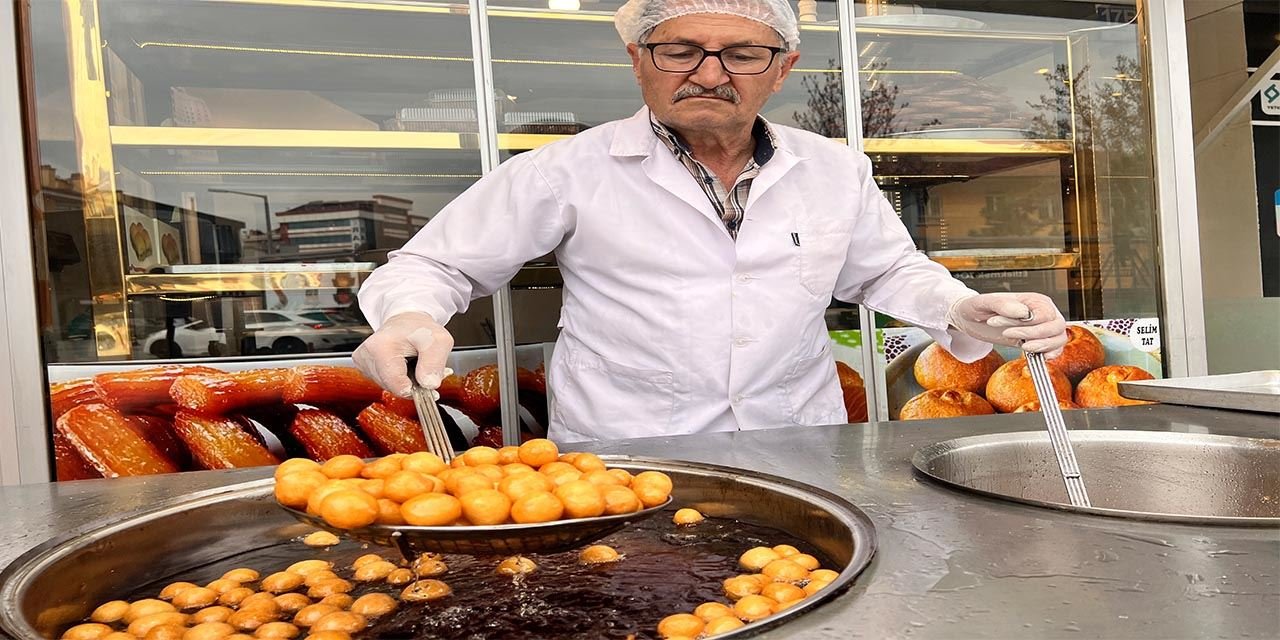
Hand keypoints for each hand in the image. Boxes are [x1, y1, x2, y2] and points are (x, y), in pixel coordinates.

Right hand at [352, 312, 453, 397]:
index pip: (398, 387)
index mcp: (381, 347)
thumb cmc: (421, 329)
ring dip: (405, 380)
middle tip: (421, 364)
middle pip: (393, 388)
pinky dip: (396, 378)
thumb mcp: (439, 340)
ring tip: (411, 361)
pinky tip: (401, 364)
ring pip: (389, 387)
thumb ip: (435, 363)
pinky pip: (384, 382)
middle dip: (412, 383)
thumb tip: (429, 385)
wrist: (406, 321)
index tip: (426, 375)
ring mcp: (362, 361)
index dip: (417, 388)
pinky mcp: (362, 366)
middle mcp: (366, 355)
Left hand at [948, 292, 1067, 355]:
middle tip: (1009, 335)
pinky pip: (1055, 349)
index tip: (1004, 327)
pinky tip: (1037, 356)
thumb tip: (1023, 312)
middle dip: (1034, 335)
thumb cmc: (978, 307)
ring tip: (1022, 346)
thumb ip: (1003, 304)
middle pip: (1056, 327)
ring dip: (1043, 346)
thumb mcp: (984, 302)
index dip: (1027, 324)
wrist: (971, 319)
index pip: (1044, 314)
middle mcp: (1043, 312)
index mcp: (1034, 300)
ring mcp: (1042, 327)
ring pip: (1059, 339)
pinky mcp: (1036, 341)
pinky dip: (1050, 354)